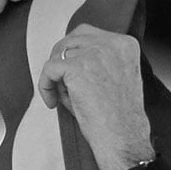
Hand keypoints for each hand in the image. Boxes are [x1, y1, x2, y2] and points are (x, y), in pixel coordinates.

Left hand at [35, 24, 153, 169]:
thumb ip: (94, 62)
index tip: (71, 75)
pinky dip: (45, 86)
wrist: (121, 135)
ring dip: (56, 76)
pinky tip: (51, 102)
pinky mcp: (78, 67)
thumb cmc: (118, 115)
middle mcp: (112, 44)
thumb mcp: (113, 77)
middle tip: (59, 83)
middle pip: (70, 38)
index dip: (73, 53)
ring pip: (59, 54)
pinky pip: (49, 69)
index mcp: (125, 44)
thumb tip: (62, 59)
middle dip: (61, 60)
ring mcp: (95, 53)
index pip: (88, 34)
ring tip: (65, 97)